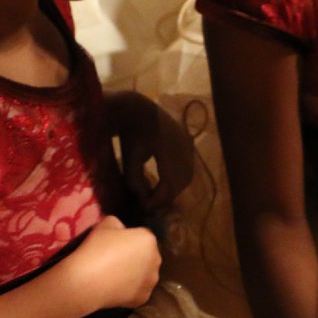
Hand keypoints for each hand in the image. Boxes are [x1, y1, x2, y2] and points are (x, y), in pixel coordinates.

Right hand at [65, 215, 160, 309]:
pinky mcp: (143, 298)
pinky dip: (129, 291)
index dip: (128, 241)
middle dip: (135, 257)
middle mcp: (156, 260)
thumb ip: (117, 223)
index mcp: (149, 239)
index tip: (114, 246)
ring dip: (135, 275)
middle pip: (146, 256)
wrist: (86, 281)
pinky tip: (115, 289)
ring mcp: (151, 281)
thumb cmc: (96, 249)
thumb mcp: (105, 224)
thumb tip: (120, 230)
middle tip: (115, 262)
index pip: (142, 237)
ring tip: (114, 277)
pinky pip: (138, 291)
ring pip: (144, 275)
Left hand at [111, 91, 195, 211]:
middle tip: (149, 203)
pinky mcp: (188, 144)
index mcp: (169, 151)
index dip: (158, 199)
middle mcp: (184, 149)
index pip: (169, 185)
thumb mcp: (129, 159)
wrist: (138, 110)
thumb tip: (143, 200)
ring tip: (155, 194)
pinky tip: (163, 181)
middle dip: (165, 196)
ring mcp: (188, 146)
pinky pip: (187, 168)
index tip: (144, 207)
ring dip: (172, 188)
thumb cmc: (131, 134)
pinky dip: (176, 178)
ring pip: (186, 177)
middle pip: (180, 183)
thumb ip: (135, 181)